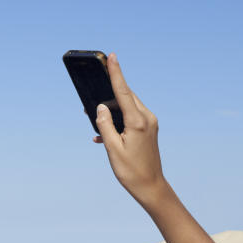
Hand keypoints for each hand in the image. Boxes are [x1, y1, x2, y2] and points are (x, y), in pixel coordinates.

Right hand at [93, 53, 169, 205]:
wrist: (151, 186)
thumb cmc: (130, 170)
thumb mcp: (112, 149)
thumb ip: (104, 125)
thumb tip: (100, 107)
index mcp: (138, 121)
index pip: (123, 91)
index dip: (116, 73)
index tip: (111, 56)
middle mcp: (146, 118)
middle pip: (126, 97)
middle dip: (109, 95)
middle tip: (92, 98)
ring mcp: (149, 123)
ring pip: (128, 107)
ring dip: (112, 111)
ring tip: (96, 124)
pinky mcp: (148, 129)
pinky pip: (130, 118)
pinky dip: (117, 122)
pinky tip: (104, 136)